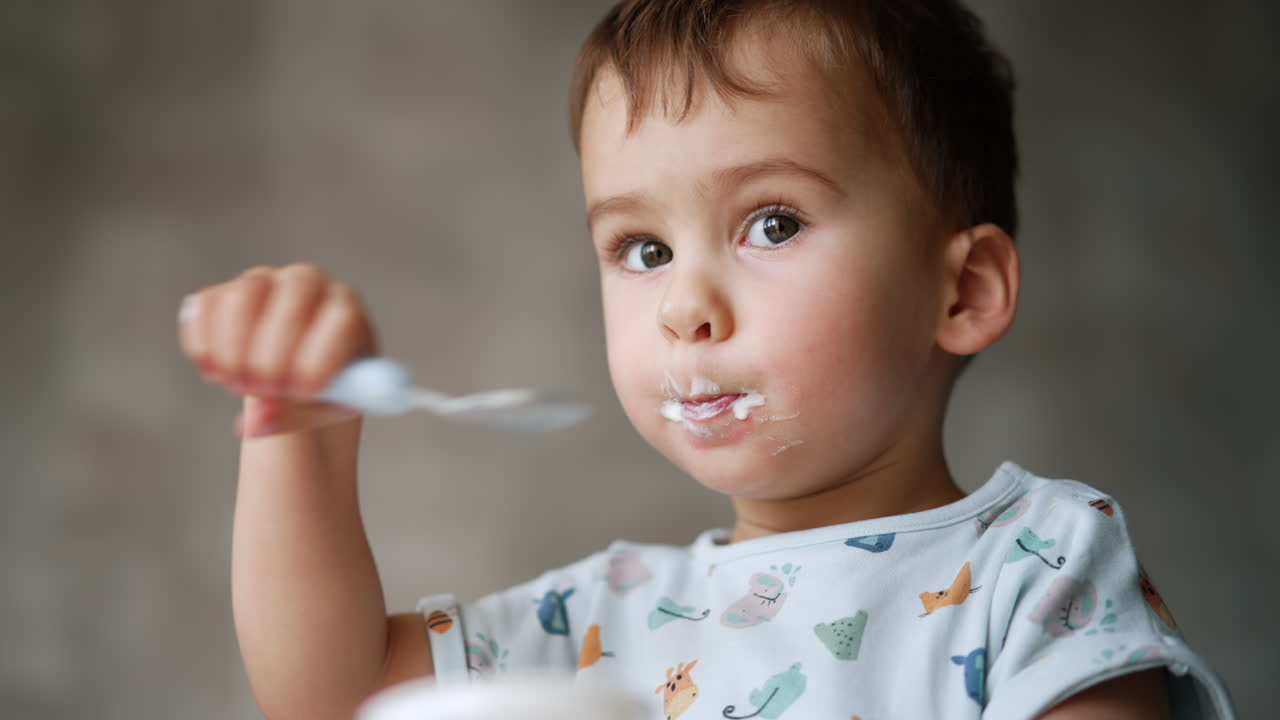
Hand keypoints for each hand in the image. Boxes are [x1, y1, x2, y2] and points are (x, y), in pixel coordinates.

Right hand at [178, 264, 378, 437]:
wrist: (295, 369)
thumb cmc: (323, 385)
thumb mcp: (325, 407)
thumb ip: (297, 415)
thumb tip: (256, 422)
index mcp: (347, 308)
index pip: (341, 320)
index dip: (318, 357)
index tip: (302, 392)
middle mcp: (309, 283)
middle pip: (292, 301)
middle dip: (272, 354)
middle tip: (263, 391)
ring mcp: (264, 281)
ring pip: (243, 298)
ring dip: (234, 348)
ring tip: (238, 385)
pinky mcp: (225, 291)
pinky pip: (207, 305)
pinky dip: (204, 342)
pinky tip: (215, 372)